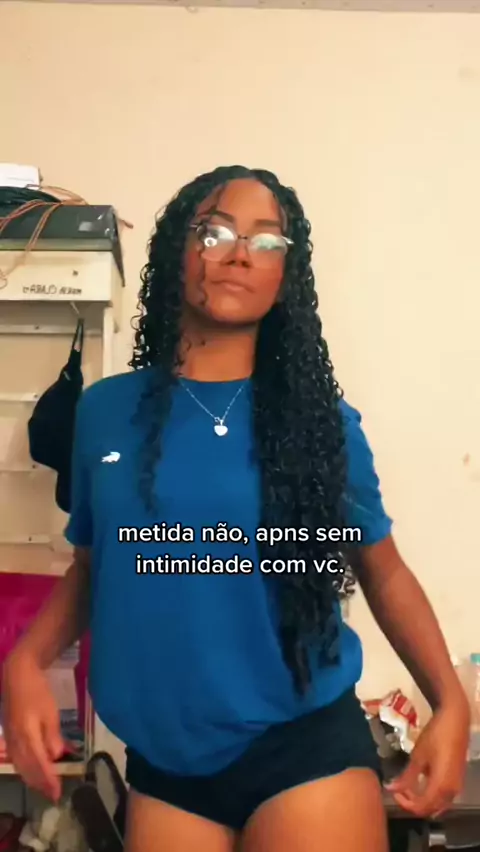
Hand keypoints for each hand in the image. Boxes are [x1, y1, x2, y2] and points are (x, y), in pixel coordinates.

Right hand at [2, 652, 64, 800]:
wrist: (17, 676)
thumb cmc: (37, 691)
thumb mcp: (50, 712)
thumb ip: (52, 736)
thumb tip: (56, 756)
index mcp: (27, 735)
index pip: (38, 764)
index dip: (48, 780)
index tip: (57, 792)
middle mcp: (15, 741)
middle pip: (27, 769)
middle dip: (40, 784)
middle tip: (53, 795)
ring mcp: (10, 739)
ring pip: (20, 766)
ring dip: (32, 779)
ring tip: (44, 788)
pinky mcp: (8, 736)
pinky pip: (16, 759)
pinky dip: (24, 769)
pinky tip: (32, 772)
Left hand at [385, 696, 469, 817]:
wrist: (455, 720)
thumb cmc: (435, 735)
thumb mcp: (418, 755)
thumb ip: (406, 776)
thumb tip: (391, 788)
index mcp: (441, 786)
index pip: (421, 807)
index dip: (404, 803)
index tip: (393, 792)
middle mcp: (451, 792)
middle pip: (430, 809)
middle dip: (412, 803)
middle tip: (398, 790)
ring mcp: (457, 787)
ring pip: (437, 805)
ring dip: (422, 801)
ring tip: (407, 787)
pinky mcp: (457, 780)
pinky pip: (443, 798)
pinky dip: (430, 796)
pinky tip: (419, 783)